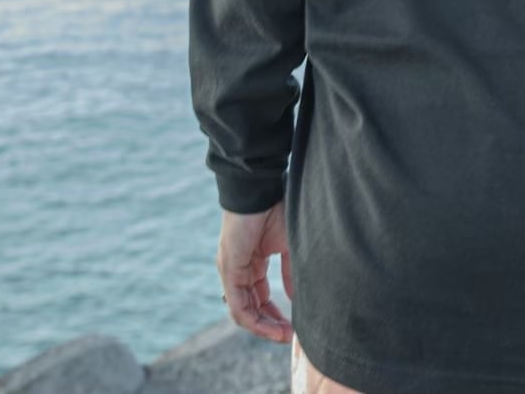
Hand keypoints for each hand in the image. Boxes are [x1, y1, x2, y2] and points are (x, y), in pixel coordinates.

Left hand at [216, 204, 293, 342]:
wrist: (261, 188)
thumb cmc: (276, 209)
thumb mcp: (288, 247)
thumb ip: (291, 273)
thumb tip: (296, 298)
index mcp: (252, 262)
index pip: (260, 297)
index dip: (276, 314)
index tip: (294, 327)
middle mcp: (238, 269)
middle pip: (251, 307)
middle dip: (271, 325)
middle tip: (290, 337)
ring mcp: (231, 270)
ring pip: (243, 311)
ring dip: (264, 328)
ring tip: (284, 336)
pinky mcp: (229, 269)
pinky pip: (238, 305)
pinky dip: (254, 320)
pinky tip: (272, 328)